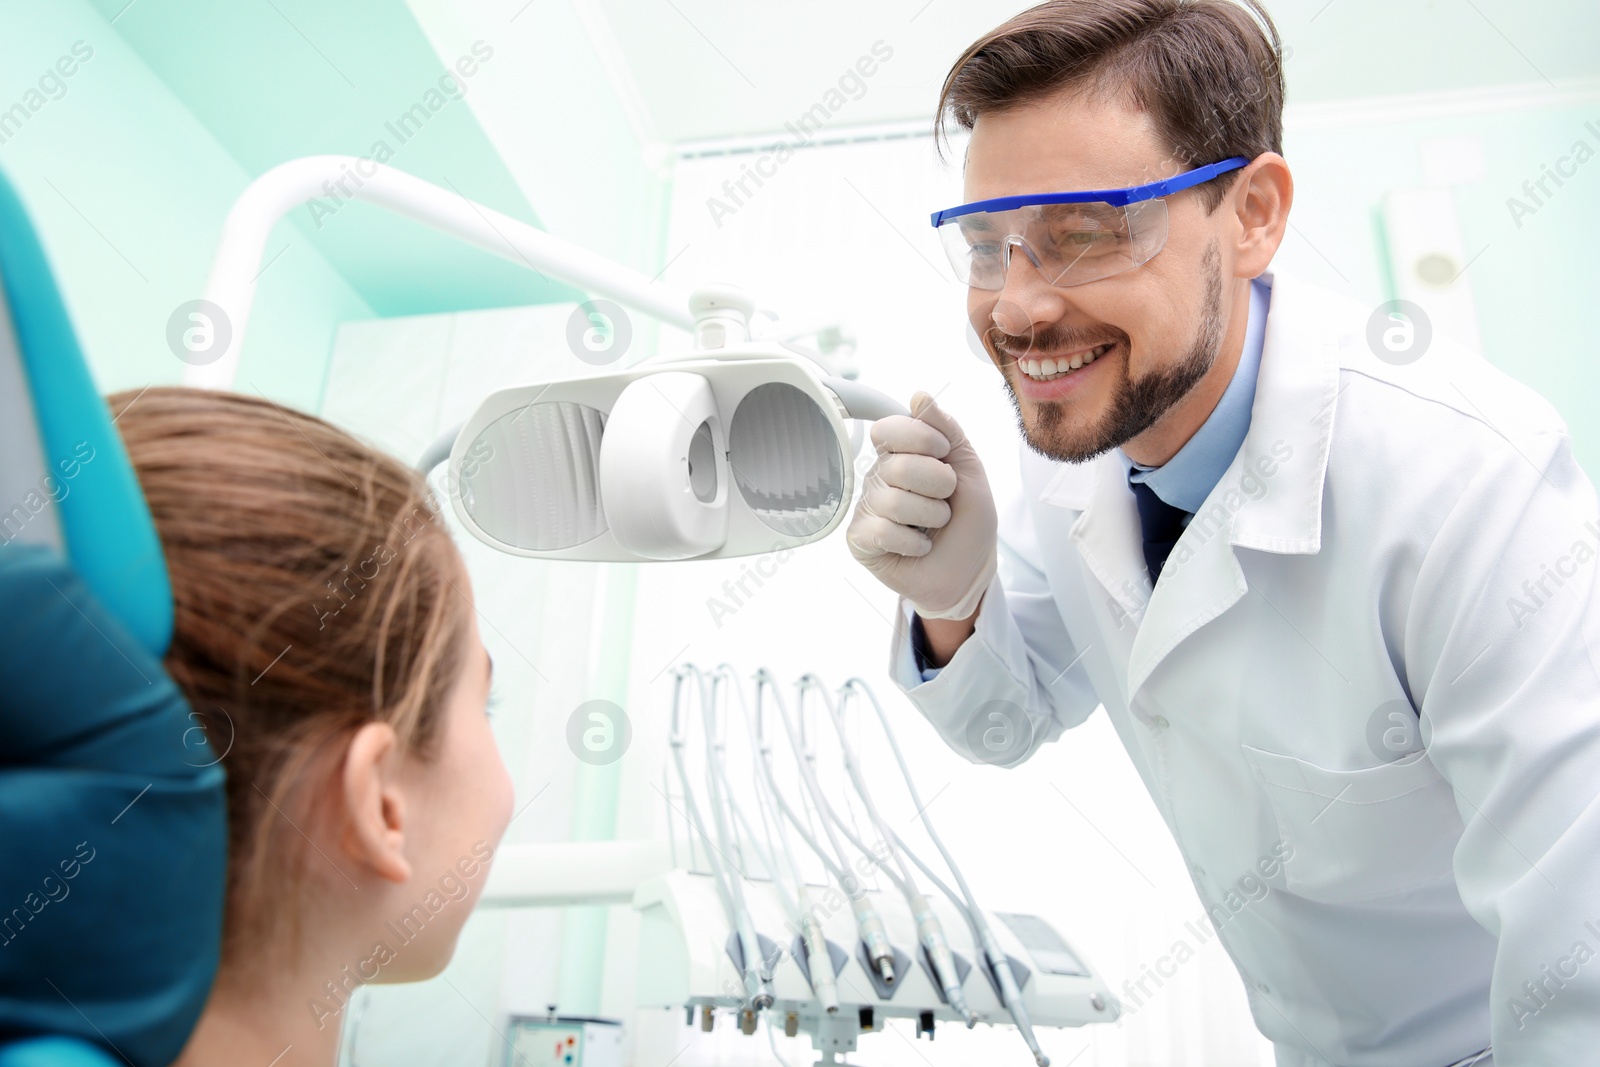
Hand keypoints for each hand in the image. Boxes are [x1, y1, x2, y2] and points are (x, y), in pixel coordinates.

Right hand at [846, 391, 996, 619]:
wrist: (969, 573)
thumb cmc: (968, 523)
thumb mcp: (970, 471)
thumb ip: (948, 431)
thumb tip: (919, 395)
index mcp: (901, 454)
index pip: (890, 428)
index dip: (922, 439)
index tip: (944, 455)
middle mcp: (880, 476)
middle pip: (898, 464)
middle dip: (938, 484)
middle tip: (946, 500)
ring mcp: (868, 508)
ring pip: (894, 501)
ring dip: (931, 517)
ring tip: (935, 527)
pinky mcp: (862, 539)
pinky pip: (883, 531)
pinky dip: (914, 542)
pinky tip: (919, 546)